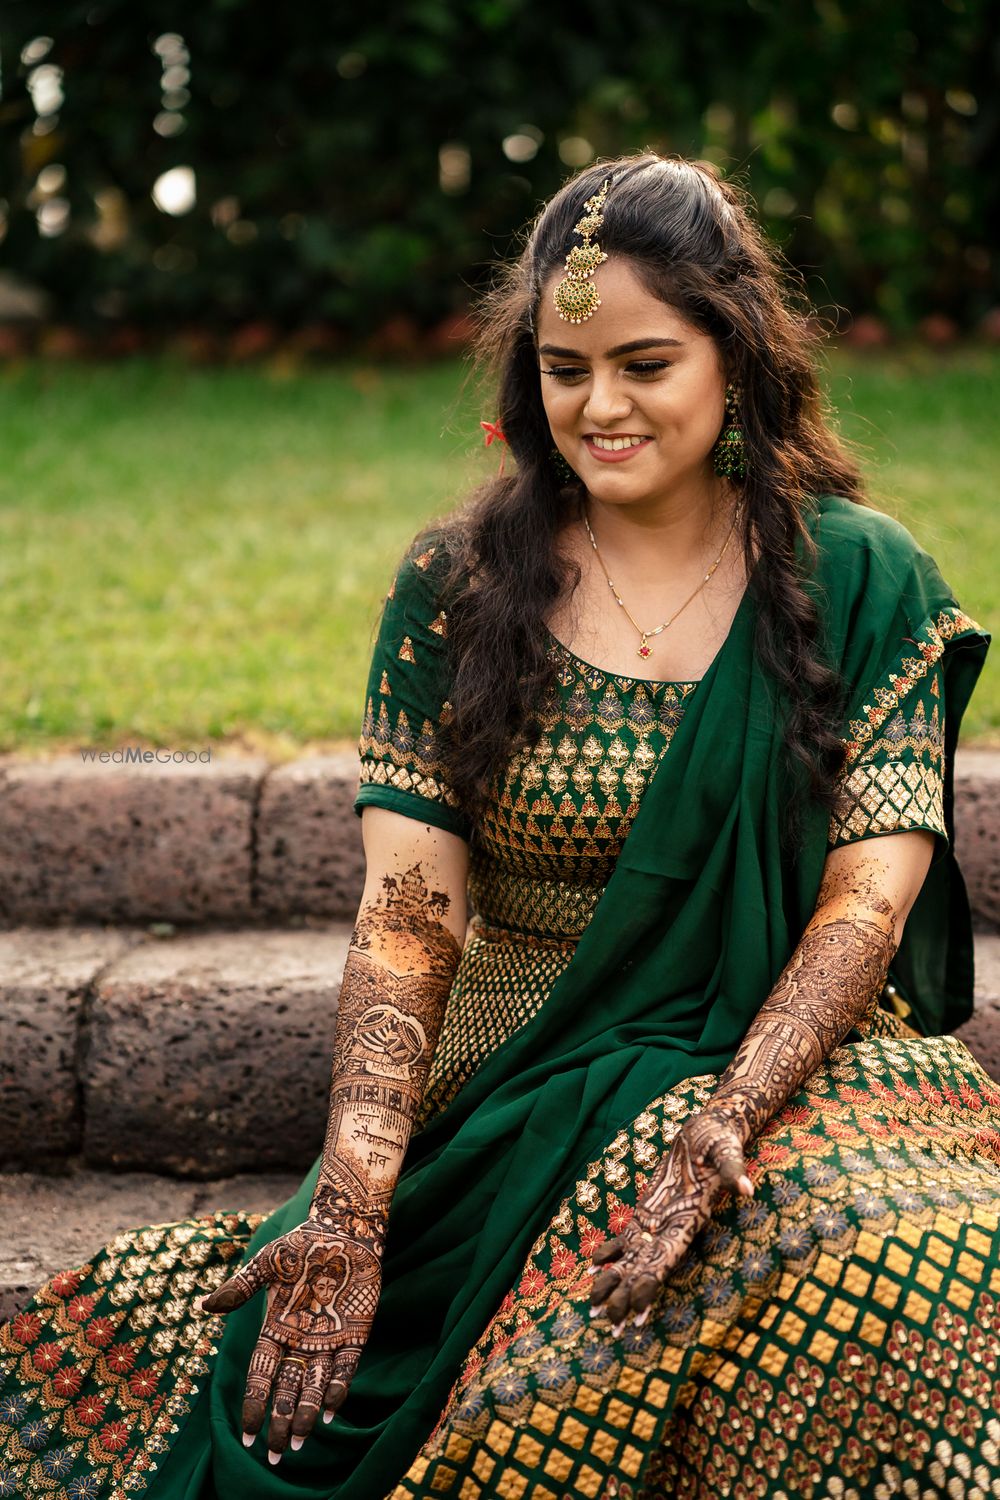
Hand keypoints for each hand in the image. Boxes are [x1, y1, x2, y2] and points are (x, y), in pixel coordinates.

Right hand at [197, 1205, 384, 1462]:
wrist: (342, 1229)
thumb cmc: (300, 1245)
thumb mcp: (267, 1264)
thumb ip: (241, 1287)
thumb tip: (203, 1306)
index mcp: (276, 1329)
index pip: (261, 1375)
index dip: (253, 1403)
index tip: (246, 1433)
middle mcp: (300, 1342)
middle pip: (286, 1390)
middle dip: (280, 1422)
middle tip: (275, 1455)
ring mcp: (328, 1340)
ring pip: (314, 1386)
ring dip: (307, 1414)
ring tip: (300, 1442)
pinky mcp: (355, 1334)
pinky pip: (346, 1368)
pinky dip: (338, 1389)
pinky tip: (332, 1412)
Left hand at [589, 1104, 752, 1333]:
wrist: (711, 1129)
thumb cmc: (720, 1141)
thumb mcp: (729, 1154)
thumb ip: (734, 1173)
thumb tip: (745, 1188)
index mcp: (688, 1222)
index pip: (665, 1263)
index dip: (649, 1287)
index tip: (636, 1316)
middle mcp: (672, 1228)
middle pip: (645, 1270)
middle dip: (627, 1297)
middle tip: (608, 1327)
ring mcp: (660, 1220)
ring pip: (633, 1258)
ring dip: (614, 1281)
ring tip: (592, 1307)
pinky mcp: (650, 1208)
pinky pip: (628, 1236)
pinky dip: (610, 1251)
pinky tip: (592, 1266)